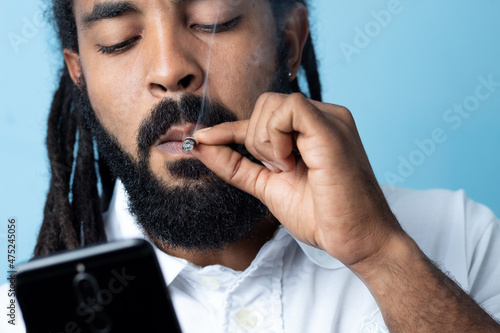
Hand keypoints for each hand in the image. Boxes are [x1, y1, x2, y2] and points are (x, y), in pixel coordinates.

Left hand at [191, 93, 404, 267]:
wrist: (356, 240)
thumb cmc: (321, 216)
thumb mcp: (267, 185)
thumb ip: (235, 165)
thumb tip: (199, 146)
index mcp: (312, 128)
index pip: (262, 118)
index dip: (229, 129)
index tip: (199, 140)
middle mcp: (323, 117)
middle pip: (264, 104)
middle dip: (256, 141)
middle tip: (279, 171)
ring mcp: (330, 119)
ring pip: (272, 104)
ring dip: (265, 143)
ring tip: (290, 170)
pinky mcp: (331, 128)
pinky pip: (288, 108)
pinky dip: (276, 136)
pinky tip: (290, 162)